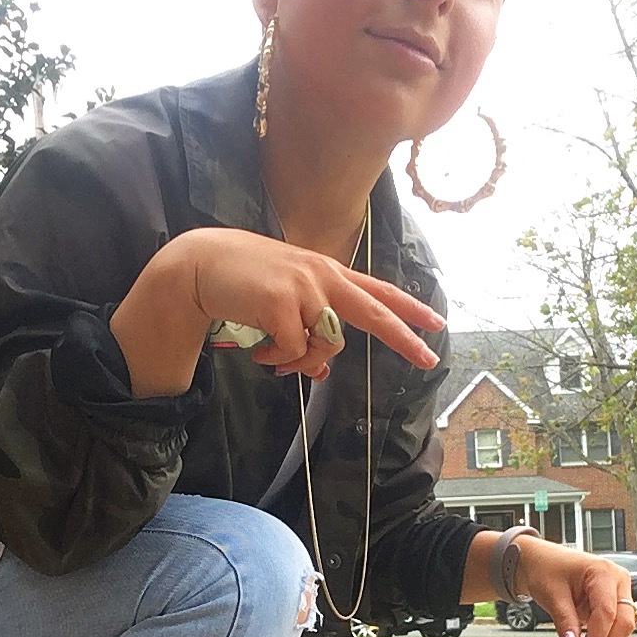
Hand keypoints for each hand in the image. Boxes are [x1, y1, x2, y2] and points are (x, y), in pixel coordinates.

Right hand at [110, 228, 444, 397]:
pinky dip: (276, 360)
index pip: (377, 290)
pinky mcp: (281, 304)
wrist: (200, 264)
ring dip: (300, 362)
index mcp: (327, 272)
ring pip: (325, 345)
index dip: (408, 308)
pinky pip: (293, 351)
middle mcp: (322, 276)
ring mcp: (303, 288)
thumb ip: (307, 328)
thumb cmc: (242, 282)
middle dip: (403, 337)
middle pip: (373, 312)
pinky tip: (257, 351)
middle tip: (427, 358)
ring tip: (274, 358)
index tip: (436, 323)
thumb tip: (321, 372)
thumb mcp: (283, 299)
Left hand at [511, 536, 635, 636]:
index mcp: (603, 572)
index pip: (608, 612)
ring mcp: (620, 591)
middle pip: (625, 621)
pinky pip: (619, 626)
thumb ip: (564, 621)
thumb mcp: (551, 595)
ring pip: (625, 626)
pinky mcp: (616, 602)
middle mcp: (618, 580)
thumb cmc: (547, 569)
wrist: (542, 563)